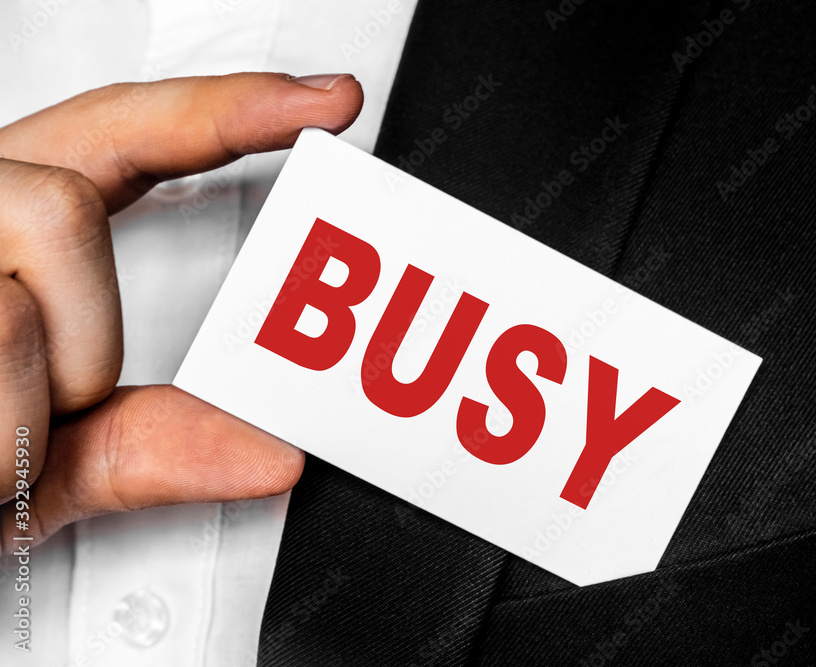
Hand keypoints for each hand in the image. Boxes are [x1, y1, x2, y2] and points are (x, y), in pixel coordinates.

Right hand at [0, 72, 363, 552]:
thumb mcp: (45, 462)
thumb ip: (151, 447)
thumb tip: (273, 452)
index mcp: (3, 234)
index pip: (125, 135)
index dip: (229, 109)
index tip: (320, 102)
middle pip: (64, 202)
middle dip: (82, 332)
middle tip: (54, 405)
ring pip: (5, 298)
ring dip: (17, 413)